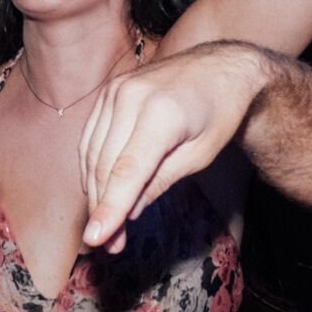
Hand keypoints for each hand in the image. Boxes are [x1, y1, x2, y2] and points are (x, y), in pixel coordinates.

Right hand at [79, 42, 269, 252]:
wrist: (221, 67)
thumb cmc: (218, 113)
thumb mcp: (199, 155)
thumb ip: (160, 181)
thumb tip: (128, 213)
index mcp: (161, 114)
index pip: (127, 170)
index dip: (110, 208)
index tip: (96, 239)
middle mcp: (132, 97)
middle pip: (104, 164)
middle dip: (103, 208)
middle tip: (110, 244)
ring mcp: (116, 90)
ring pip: (91, 153)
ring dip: (94, 192)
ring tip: (106, 225)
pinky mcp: (109, 91)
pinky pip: (91, 136)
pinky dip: (92, 166)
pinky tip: (100, 190)